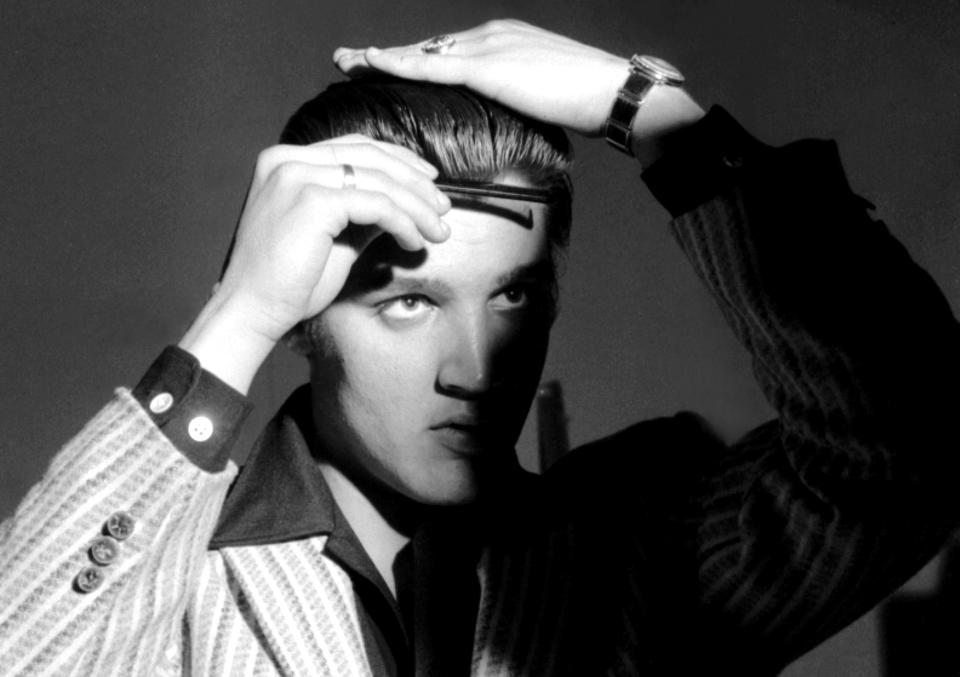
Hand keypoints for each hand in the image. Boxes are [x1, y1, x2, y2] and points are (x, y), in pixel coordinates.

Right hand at [179, 135, 450, 392]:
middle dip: (415, 181)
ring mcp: (297, 175)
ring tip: (439, 231)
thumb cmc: (288, 283)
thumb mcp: (333, 238)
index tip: (429, 179)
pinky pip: (376, 205)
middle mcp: (287, 159)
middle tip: (443, 206)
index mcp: (285, 161)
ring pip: (378, 180)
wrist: (251, 311)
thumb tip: (404, 205)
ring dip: (417, 206)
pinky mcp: (312, 199)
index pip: (354, 147)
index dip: (398, 160)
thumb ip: (362, 213)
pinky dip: (403, 222)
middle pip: (370, 156)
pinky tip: (414, 242)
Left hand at [334, 20, 630, 135]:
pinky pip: (433, 65)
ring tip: (349, 61)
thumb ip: (514, 99)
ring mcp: (487, 46)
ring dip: (382, 57)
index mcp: (501, 42)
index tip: (385, 66)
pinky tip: (374, 62)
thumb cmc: (585, 99)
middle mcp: (489, 36)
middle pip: (427, 47)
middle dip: (388, 55)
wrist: (610, 90)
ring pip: (422, 52)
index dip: (413, 60)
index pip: (447, 52)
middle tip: (350, 59)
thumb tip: (502, 121)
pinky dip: (400, 63)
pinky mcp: (488, 65)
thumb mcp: (541, 95)